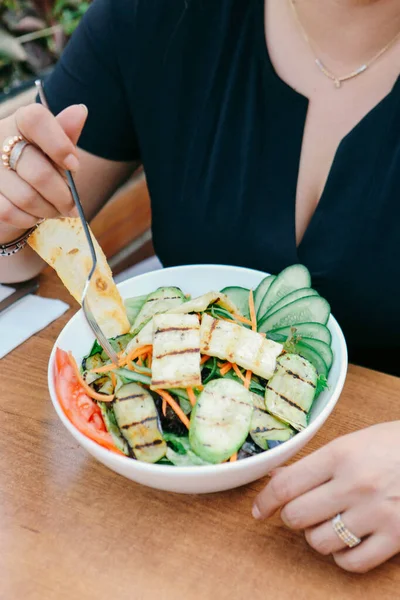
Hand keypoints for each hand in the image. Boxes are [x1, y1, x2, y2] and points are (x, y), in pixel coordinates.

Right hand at [0, 103, 86, 234]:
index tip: (75, 166)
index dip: (59, 145)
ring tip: (56, 210)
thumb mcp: (55, 150)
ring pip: (27, 197)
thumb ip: (66, 135)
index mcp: (20, 121)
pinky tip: (36, 215)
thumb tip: (80, 110)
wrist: (12, 192)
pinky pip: (10, 211)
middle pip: (38, 172)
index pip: (36, 120)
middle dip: (63, 196)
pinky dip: (29, 218)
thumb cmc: (40, 165)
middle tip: (72, 206)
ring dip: (49, 210)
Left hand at [253, 422, 399, 572]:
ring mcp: (377, 513)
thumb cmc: (392, 444)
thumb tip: (276, 477)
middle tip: (296, 513)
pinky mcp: (397, 537)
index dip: (265, 500)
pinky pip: (352, 562)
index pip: (287, 484)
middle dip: (290, 517)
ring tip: (326, 524)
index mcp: (341, 454)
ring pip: (320, 541)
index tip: (259, 509)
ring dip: (316, 537)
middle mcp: (355, 484)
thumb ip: (314, 462)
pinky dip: (342, 557)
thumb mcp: (352, 442)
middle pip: (297, 516)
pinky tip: (346, 543)